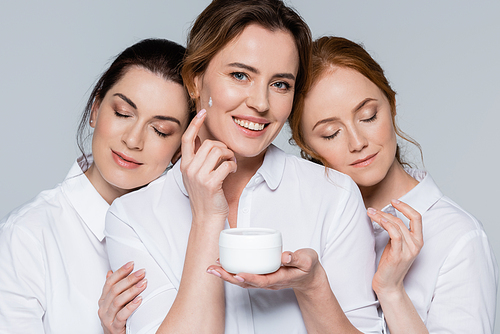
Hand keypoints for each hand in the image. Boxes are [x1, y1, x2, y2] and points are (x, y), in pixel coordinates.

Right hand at [98, 261, 147, 333]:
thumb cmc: (117, 319)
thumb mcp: (114, 303)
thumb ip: (113, 289)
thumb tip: (110, 271)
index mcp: (103, 300)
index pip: (110, 282)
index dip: (120, 272)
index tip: (132, 263)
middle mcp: (103, 308)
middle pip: (115, 290)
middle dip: (129, 279)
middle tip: (142, 272)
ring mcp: (108, 318)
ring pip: (118, 301)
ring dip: (132, 290)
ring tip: (143, 283)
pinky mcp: (114, 328)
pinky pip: (122, 316)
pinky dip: (131, 307)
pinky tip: (139, 300)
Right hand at [180, 109, 236, 223]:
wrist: (206, 217)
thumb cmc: (205, 196)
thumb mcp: (196, 175)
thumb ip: (197, 158)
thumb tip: (200, 139)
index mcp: (185, 165)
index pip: (187, 139)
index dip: (195, 124)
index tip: (203, 113)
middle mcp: (190, 169)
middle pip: (208, 144)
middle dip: (222, 147)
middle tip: (227, 156)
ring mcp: (199, 176)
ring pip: (218, 152)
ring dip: (229, 156)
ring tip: (230, 163)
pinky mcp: (211, 183)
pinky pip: (226, 164)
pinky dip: (232, 166)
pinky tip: (231, 171)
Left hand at [206, 248, 325, 292]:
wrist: (309, 275)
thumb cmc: (307, 266)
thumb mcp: (307, 260)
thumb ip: (297, 258)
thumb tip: (285, 255)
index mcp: (280, 278)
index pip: (262, 281)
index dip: (249, 278)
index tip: (237, 274)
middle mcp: (269, 282)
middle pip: (247, 283)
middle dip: (229, 277)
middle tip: (214, 270)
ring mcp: (264, 280)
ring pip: (243, 281)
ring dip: (226, 275)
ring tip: (213, 268)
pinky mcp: (261, 276)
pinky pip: (244, 276)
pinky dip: (232, 272)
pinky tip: (223, 266)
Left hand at [368, 200, 422, 295]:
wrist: (388, 284)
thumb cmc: (389, 264)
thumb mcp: (395, 245)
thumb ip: (396, 232)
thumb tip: (387, 216)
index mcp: (417, 241)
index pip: (417, 217)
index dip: (406, 207)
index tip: (393, 201)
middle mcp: (416, 245)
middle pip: (402, 220)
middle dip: (386, 212)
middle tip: (372, 209)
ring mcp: (408, 250)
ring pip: (396, 225)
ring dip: (381, 216)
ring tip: (370, 212)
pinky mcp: (399, 255)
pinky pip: (394, 234)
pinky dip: (385, 224)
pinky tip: (376, 220)